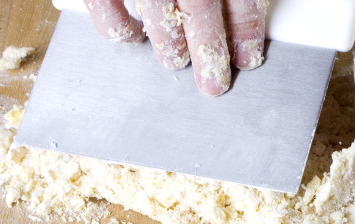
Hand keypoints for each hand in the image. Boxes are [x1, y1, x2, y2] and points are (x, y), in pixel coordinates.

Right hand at [83, 0, 267, 95]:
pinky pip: (105, 4)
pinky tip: (131, 36)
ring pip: (156, 8)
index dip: (245, 29)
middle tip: (214, 85)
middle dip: (209, 51)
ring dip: (168, 42)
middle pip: (199, 6)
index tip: (249, 59)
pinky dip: (118, 27)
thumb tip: (241, 26)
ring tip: (175, 61)